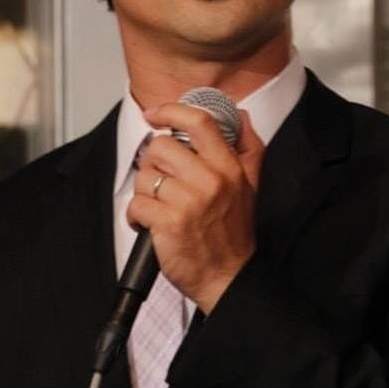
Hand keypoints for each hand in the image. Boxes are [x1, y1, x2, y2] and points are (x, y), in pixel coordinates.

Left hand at [126, 103, 264, 314]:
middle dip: (154, 163)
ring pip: (145, 175)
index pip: (199, 122)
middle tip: (163, 180)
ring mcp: (188, 202)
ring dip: (146, 191)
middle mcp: (210, 180)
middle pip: (161, 147)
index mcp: (228, 166)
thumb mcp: (251, 184)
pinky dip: (137, 214)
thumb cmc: (234, 231)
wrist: (229, 278)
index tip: (156, 113)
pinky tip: (150, 223)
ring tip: (161, 205)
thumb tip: (241, 115)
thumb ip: (248, 146)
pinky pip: (137, 202)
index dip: (171, 111)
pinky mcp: (168, 223)